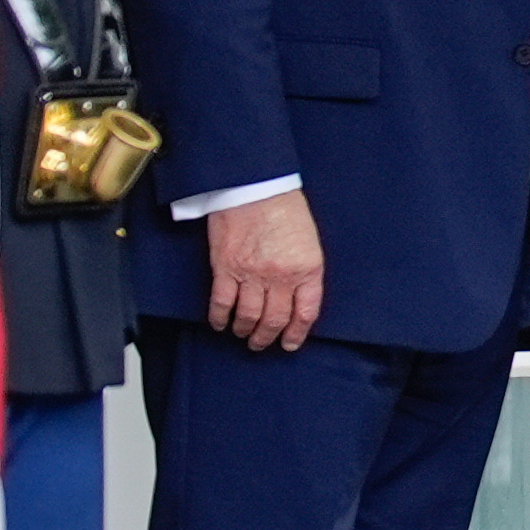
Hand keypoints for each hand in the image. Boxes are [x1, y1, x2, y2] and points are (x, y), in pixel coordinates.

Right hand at [206, 191, 324, 353]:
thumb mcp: (308, 241)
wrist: (255, 186)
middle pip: (274, 319)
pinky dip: (220, 318)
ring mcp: (251, 274)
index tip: (290, 343)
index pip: (305, 312)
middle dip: (267, 337)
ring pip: (248, 316)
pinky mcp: (225, 268)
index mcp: (307, 268)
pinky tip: (221, 324)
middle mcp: (280, 276)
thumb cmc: (284, 208)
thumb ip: (305, 271)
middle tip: (262, 343)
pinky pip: (222, 303)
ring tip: (243, 334)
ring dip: (245, 331)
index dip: (297, 333)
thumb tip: (298, 298)